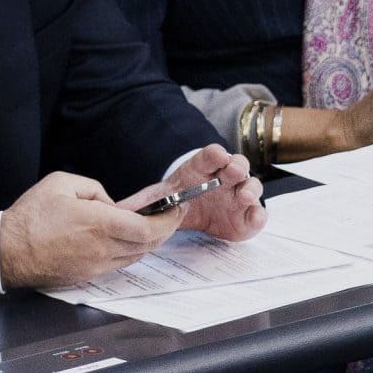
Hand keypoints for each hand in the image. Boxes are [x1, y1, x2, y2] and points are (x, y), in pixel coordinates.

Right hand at [0, 171, 180, 288]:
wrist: (6, 251)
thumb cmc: (29, 217)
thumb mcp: (61, 183)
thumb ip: (95, 189)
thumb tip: (111, 202)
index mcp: (100, 224)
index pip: (149, 227)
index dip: (169, 219)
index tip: (177, 208)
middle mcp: (104, 248)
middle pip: (150, 243)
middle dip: (166, 228)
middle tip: (171, 215)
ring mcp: (98, 265)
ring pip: (138, 255)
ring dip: (149, 241)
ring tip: (151, 224)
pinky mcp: (90, 275)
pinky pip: (121, 263)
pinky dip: (131, 250)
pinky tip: (127, 239)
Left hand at [126, 145, 263, 241]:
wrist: (193, 215)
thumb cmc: (179, 200)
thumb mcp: (157, 198)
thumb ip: (139, 203)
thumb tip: (113, 208)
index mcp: (204, 168)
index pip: (213, 154)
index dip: (216, 154)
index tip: (216, 157)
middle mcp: (226, 179)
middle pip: (238, 165)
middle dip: (238, 167)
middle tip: (233, 172)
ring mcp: (238, 197)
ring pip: (253, 186)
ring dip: (251, 189)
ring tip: (244, 197)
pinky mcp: (247, 217)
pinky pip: (258, 214)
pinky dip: (258, 215)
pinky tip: (253, 218)